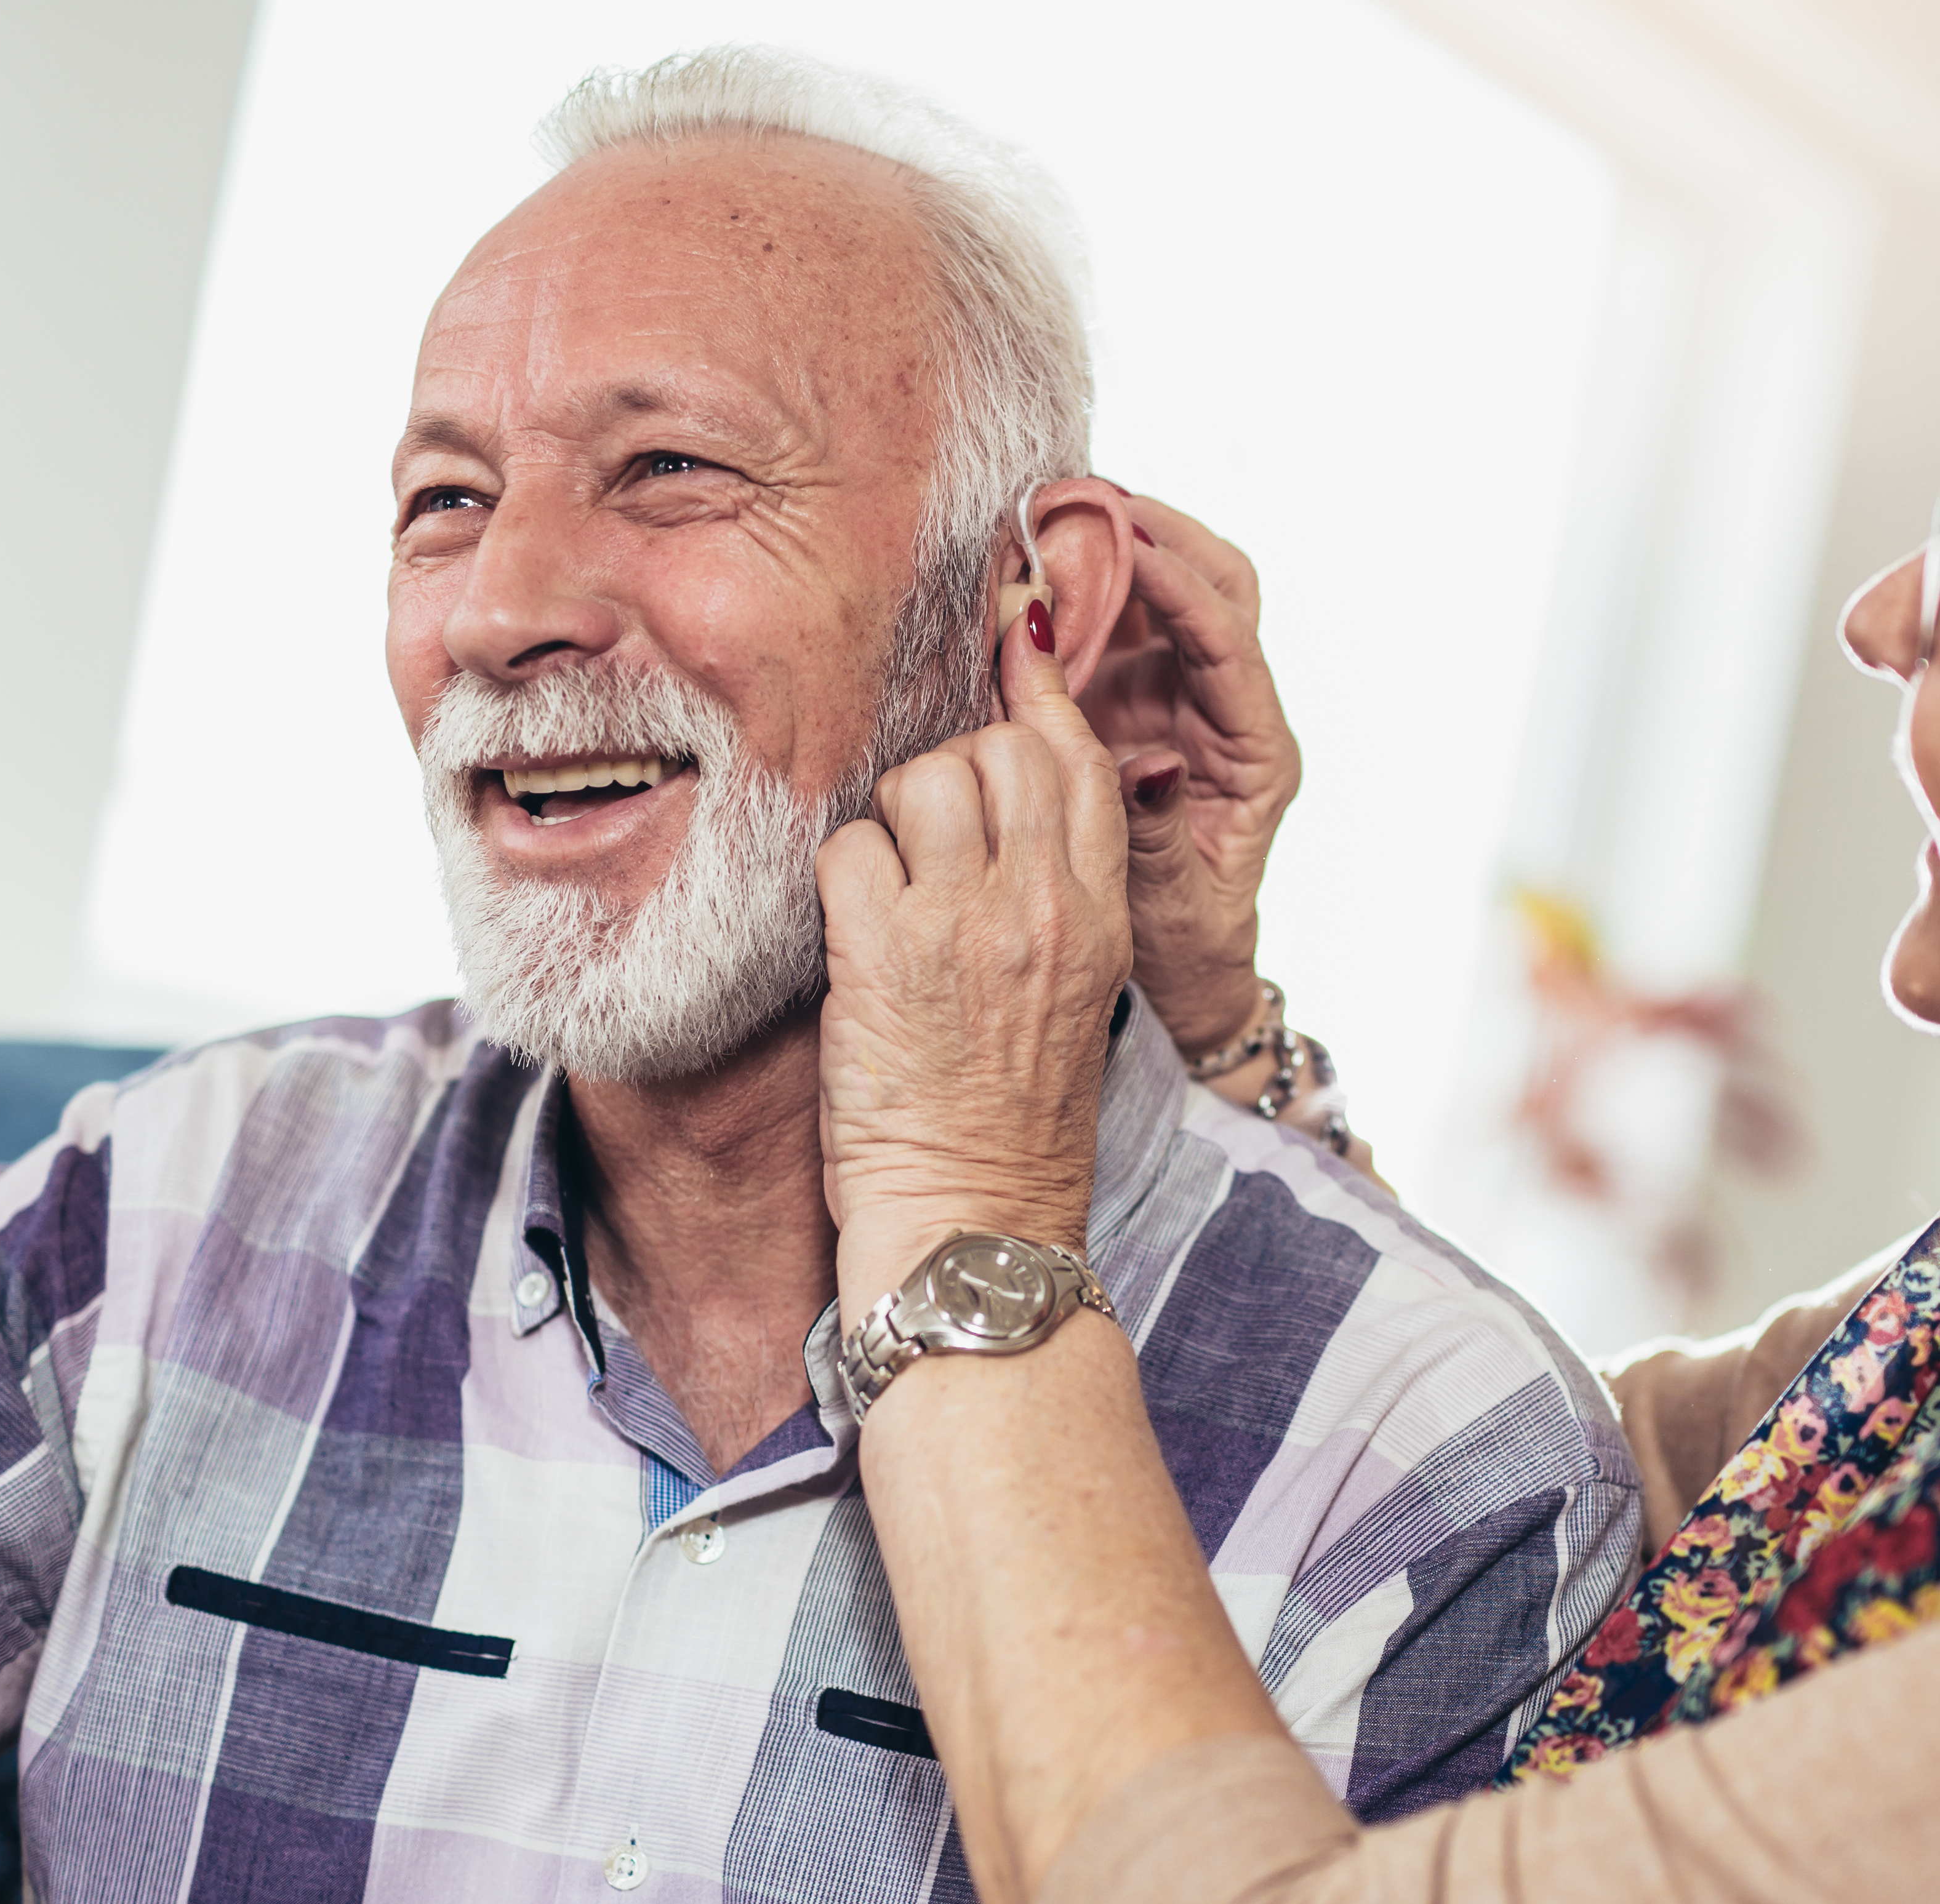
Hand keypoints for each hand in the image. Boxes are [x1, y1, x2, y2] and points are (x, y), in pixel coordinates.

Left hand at [818, 599, 1134, 1320]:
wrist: (977, 1231)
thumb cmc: (1012, 1127)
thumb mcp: (1072, 997)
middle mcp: (1046, 906)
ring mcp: (967, 926)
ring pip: (921, 777)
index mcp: (1101, 917)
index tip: (1010, 637)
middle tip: (926, 836)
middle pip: (999, 748)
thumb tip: (1011, 808)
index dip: (1039, 688)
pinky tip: (848, 934)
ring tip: (888, 890)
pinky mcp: (885, 956)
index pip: (1081, 757)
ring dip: (890, 818)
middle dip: (952, 767)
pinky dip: (837, 880)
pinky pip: (848, 849)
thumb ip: (1055, 896)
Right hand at [1079, 494, 1299, 1062]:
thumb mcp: (1172, 901)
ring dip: (1118, 550)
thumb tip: (1149, 766)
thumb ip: (1159, 833)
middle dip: (1164, 534)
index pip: (1232, 646)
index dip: (1182, 588)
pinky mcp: (1135, 703)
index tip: (1131, 541)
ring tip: (1054, 513)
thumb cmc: (1185, 945)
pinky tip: (1031, 568)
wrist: (1178, 974)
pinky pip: (1116, 628)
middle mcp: (1227, 712)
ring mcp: (1180, 700)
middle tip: (1091, 498)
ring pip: (1167, 594)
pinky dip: (1080, 591)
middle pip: (1220, 589)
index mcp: (1257, 754)